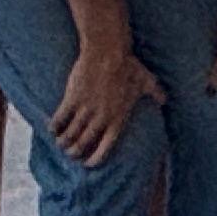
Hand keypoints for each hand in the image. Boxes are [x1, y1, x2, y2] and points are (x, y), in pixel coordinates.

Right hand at [50, 38, 161, 164]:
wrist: (108, 51)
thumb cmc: (129, 66)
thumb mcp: (146, 81)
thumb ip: (156, 93)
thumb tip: (165, 100)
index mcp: (118, 119)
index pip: (105, 148)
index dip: (94, 159)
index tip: (87, 164)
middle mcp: (101, 119)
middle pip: (83, 144)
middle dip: (75, 152)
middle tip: (71, 153)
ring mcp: (85, 110)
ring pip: (70, 135)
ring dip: (63, 142)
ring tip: (60, 143)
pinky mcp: (72, 99)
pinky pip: (60, 120)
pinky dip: (54, 127)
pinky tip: (52, 129)